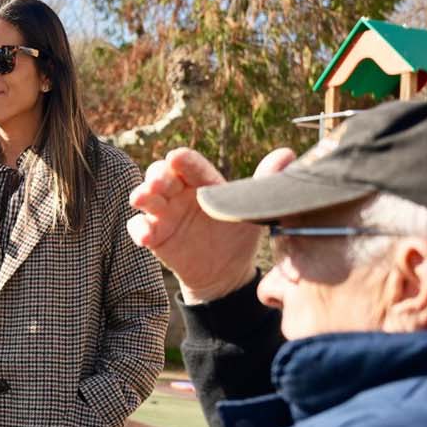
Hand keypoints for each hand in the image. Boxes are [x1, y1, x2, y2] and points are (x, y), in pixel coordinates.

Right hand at [127, 146, 294, 302]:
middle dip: (156, 174)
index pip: (190, 165)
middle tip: (158, 181)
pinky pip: (139, 228)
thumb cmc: (238, 234)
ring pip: (146, 197)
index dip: (183, 160)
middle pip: (161, 175)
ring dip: (142, 195)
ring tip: (142, 199)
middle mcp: (179, 193)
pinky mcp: (154, 235)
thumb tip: (288, 153)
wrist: (225, 272)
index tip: (177, 157)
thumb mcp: (253, 209)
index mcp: (202, 182)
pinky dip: (139, 230)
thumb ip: (265, 182)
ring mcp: (164, 213)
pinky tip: (146, 237)